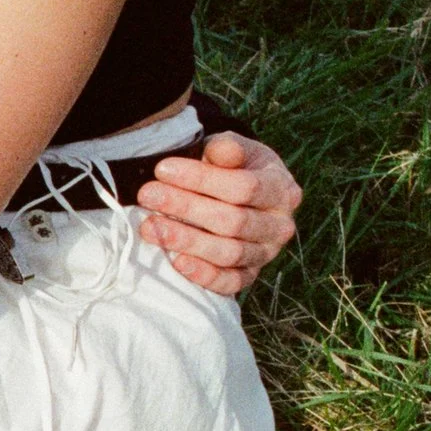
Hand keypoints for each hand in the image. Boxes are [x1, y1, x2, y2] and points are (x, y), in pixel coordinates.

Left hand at [136, 131, 301, 295]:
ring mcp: (266, 254)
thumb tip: (219, 149)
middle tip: (147, 196)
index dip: (201, 179)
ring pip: (229, 252)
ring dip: (186, 241)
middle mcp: (280, 225)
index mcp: (282, 190)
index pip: (243, 187)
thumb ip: (228, 148)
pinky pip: (230, 282)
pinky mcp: (250, 275)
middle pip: (232, 221)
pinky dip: (204, 275)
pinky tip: (176, 262)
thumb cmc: (237, 170)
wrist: (244, 196)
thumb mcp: (237, 151)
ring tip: (149, 227)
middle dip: (185, 208)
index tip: (162, 169)